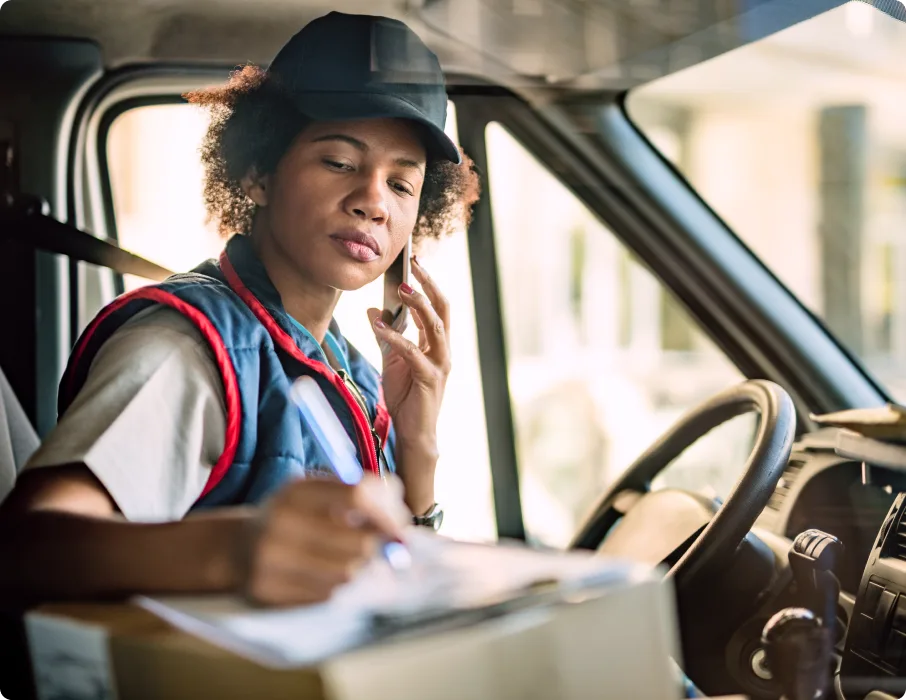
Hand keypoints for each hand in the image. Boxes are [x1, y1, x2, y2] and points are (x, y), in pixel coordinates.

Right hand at [239, 477, 406, 605]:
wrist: (237, 548)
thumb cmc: (293, 517)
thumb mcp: (318, 492)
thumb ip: (360, 493)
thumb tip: (400, 519)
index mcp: (296, 490)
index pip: (358, 495)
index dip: (386, 513)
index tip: (400, 526)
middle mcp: (281, 522)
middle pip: (358, 542)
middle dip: (377, 547)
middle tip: (379, 548)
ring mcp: (271, 559)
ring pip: (347, 572)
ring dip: (356, 569)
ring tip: (345, 560)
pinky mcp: (268, 591)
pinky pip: (326, 594)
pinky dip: (334, 586)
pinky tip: (321, 575)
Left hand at [367, 257, 449, 511]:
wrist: (414, 432)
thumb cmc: (407, 397)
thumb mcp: (392, 359)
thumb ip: (386, 334)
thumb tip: (374, 308)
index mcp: (437, 343)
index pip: (437, 306)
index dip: (427, 282)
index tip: (414, 260)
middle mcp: (443, 349)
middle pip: (443, 308)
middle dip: (429, 284)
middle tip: (414, 264)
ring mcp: (440, 363)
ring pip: (435, 325)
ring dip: (419, 304)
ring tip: (401, 287)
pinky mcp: (429, 378)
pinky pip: (413, 352)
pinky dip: (394, 336)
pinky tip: (377, 325)